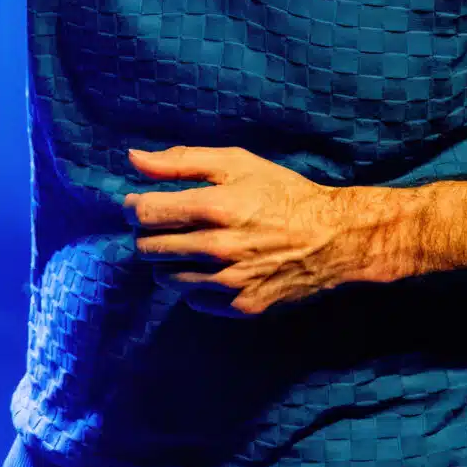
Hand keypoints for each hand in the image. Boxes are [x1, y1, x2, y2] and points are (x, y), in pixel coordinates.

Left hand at [124, 146, 390, 315]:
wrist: (334, 238)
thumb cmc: (282, 193)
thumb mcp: (236, 164)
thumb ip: (180, 161)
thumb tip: (133, 159)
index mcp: (213, 207)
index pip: (144, 214)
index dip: (133, 208)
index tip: (141, 205)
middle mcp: (216, 248)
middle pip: (148, 248)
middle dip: (149, 234)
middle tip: (169, 225)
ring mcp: (229, 282)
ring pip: (165, 278)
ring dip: (169, 262)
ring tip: (191, 246)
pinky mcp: (241, 307)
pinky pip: (192, 300)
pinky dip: (194, 285)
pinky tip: (212, 268)